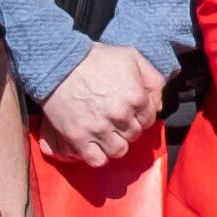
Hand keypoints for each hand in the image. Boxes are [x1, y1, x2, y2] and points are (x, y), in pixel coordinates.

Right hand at [39, 43, 164, 165]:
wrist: (58, 63)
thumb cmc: (95, 58)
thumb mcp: (131, 57)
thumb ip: (152, 79)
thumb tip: (158, 105)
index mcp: (136, 97)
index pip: (149, 119)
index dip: (140, 116)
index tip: (129, 112)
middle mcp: (120, 115)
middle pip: (135, 135)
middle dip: (128, 129)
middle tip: (116, 121)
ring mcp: (99, 128)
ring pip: (119, 150)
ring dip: (115, 144)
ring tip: (107, 134)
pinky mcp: (78, 137)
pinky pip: (97, 159)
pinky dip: (98, 156)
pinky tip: (95, 145)